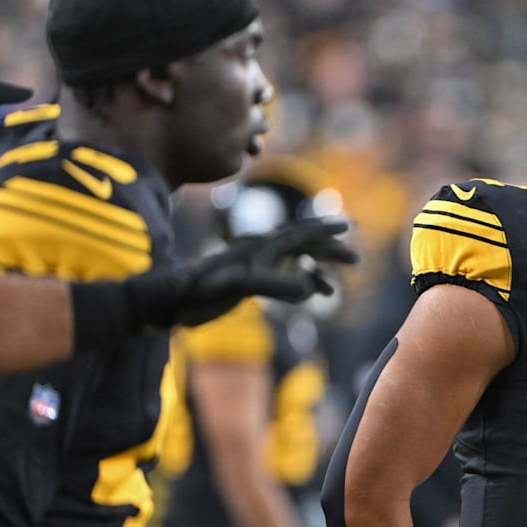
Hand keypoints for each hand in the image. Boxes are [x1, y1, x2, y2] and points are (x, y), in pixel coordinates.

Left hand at [125, 218, 356, 328]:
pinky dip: (301, 287)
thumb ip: (276, 285)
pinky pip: (283, 281)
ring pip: (295, 265)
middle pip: (303, 246)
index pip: (300, 234)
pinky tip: (311, 297)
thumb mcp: (240, 286)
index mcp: (261, 246)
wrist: (171, 301)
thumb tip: (310, 288)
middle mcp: (261, 252)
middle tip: (356, 260)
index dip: (325, 231)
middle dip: (330, 252)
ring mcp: (255, 268)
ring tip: (336, 288)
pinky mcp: (249, 283)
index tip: (349, 226)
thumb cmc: (201, 291)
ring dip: (317, 273)